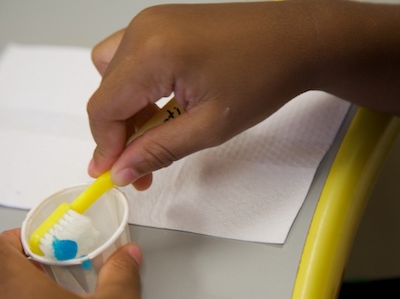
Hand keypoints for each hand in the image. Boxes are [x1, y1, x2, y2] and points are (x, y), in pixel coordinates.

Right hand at [87, 1, 323, 187]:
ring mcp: (152, 23)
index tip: (113, 174)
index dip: (105, 146)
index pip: (103, 107)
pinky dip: (139, 90)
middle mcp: (144, 30)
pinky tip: (162, 109)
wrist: (295, 41)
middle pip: (106, 92)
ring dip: (126, 111)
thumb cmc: (264, 76)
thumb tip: (122, 169)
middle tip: (139, 166)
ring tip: (155, 137)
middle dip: (118, 134)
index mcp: (152, 52)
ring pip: (114, 76)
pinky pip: (132, 61)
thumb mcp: (209, 127)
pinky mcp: (162, 25)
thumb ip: (158, 150)